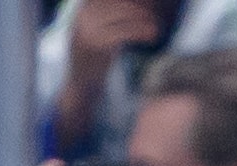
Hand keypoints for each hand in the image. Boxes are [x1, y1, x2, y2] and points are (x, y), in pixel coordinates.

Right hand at [57, 0, 162, 147]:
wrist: (80, 85)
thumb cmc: (91, 59)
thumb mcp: (93, 32)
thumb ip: (105, 17)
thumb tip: (131, 7)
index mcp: (82, 11)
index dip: (129, 3)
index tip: (145, 7)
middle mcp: (83, 17)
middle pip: (118, 4)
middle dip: (139, 9)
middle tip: (154, 16)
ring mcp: (89, 30)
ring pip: (124, 15)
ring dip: (144, 19)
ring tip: (156, 27)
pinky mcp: (98, 44)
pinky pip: (125, 32)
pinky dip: (141, 32)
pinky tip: (152, 36)